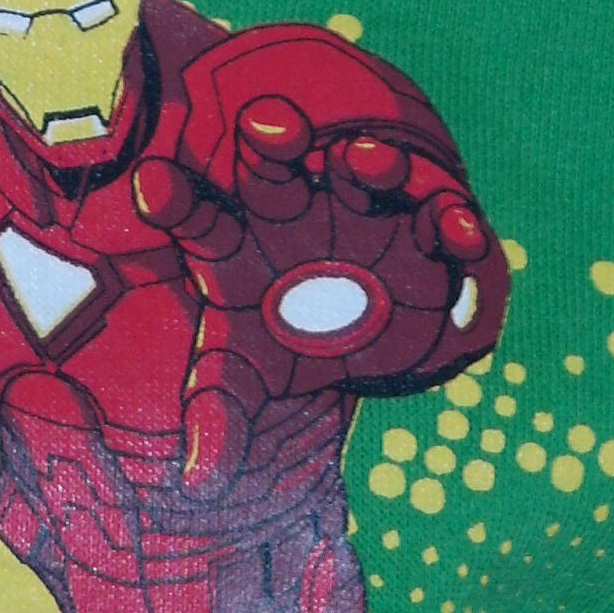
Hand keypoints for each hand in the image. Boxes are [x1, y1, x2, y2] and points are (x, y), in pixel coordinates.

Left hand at [141, 21, 506, 475]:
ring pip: (360, 171)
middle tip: (268, 128)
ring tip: (371, 160)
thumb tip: (197, 483)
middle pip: (276, 163)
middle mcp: (294, 209)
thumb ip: (221, 419)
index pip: (195, 211)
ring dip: (368, 161)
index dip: (174, 197)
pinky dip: (455, 224)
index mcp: (236, 238)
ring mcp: (358, 212)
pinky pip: (440, 219)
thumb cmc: (278, 338)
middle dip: (274, 140)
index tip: (151, 186)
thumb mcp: (245, 378)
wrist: (353, 332)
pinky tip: (462, 234)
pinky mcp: (421, 235)